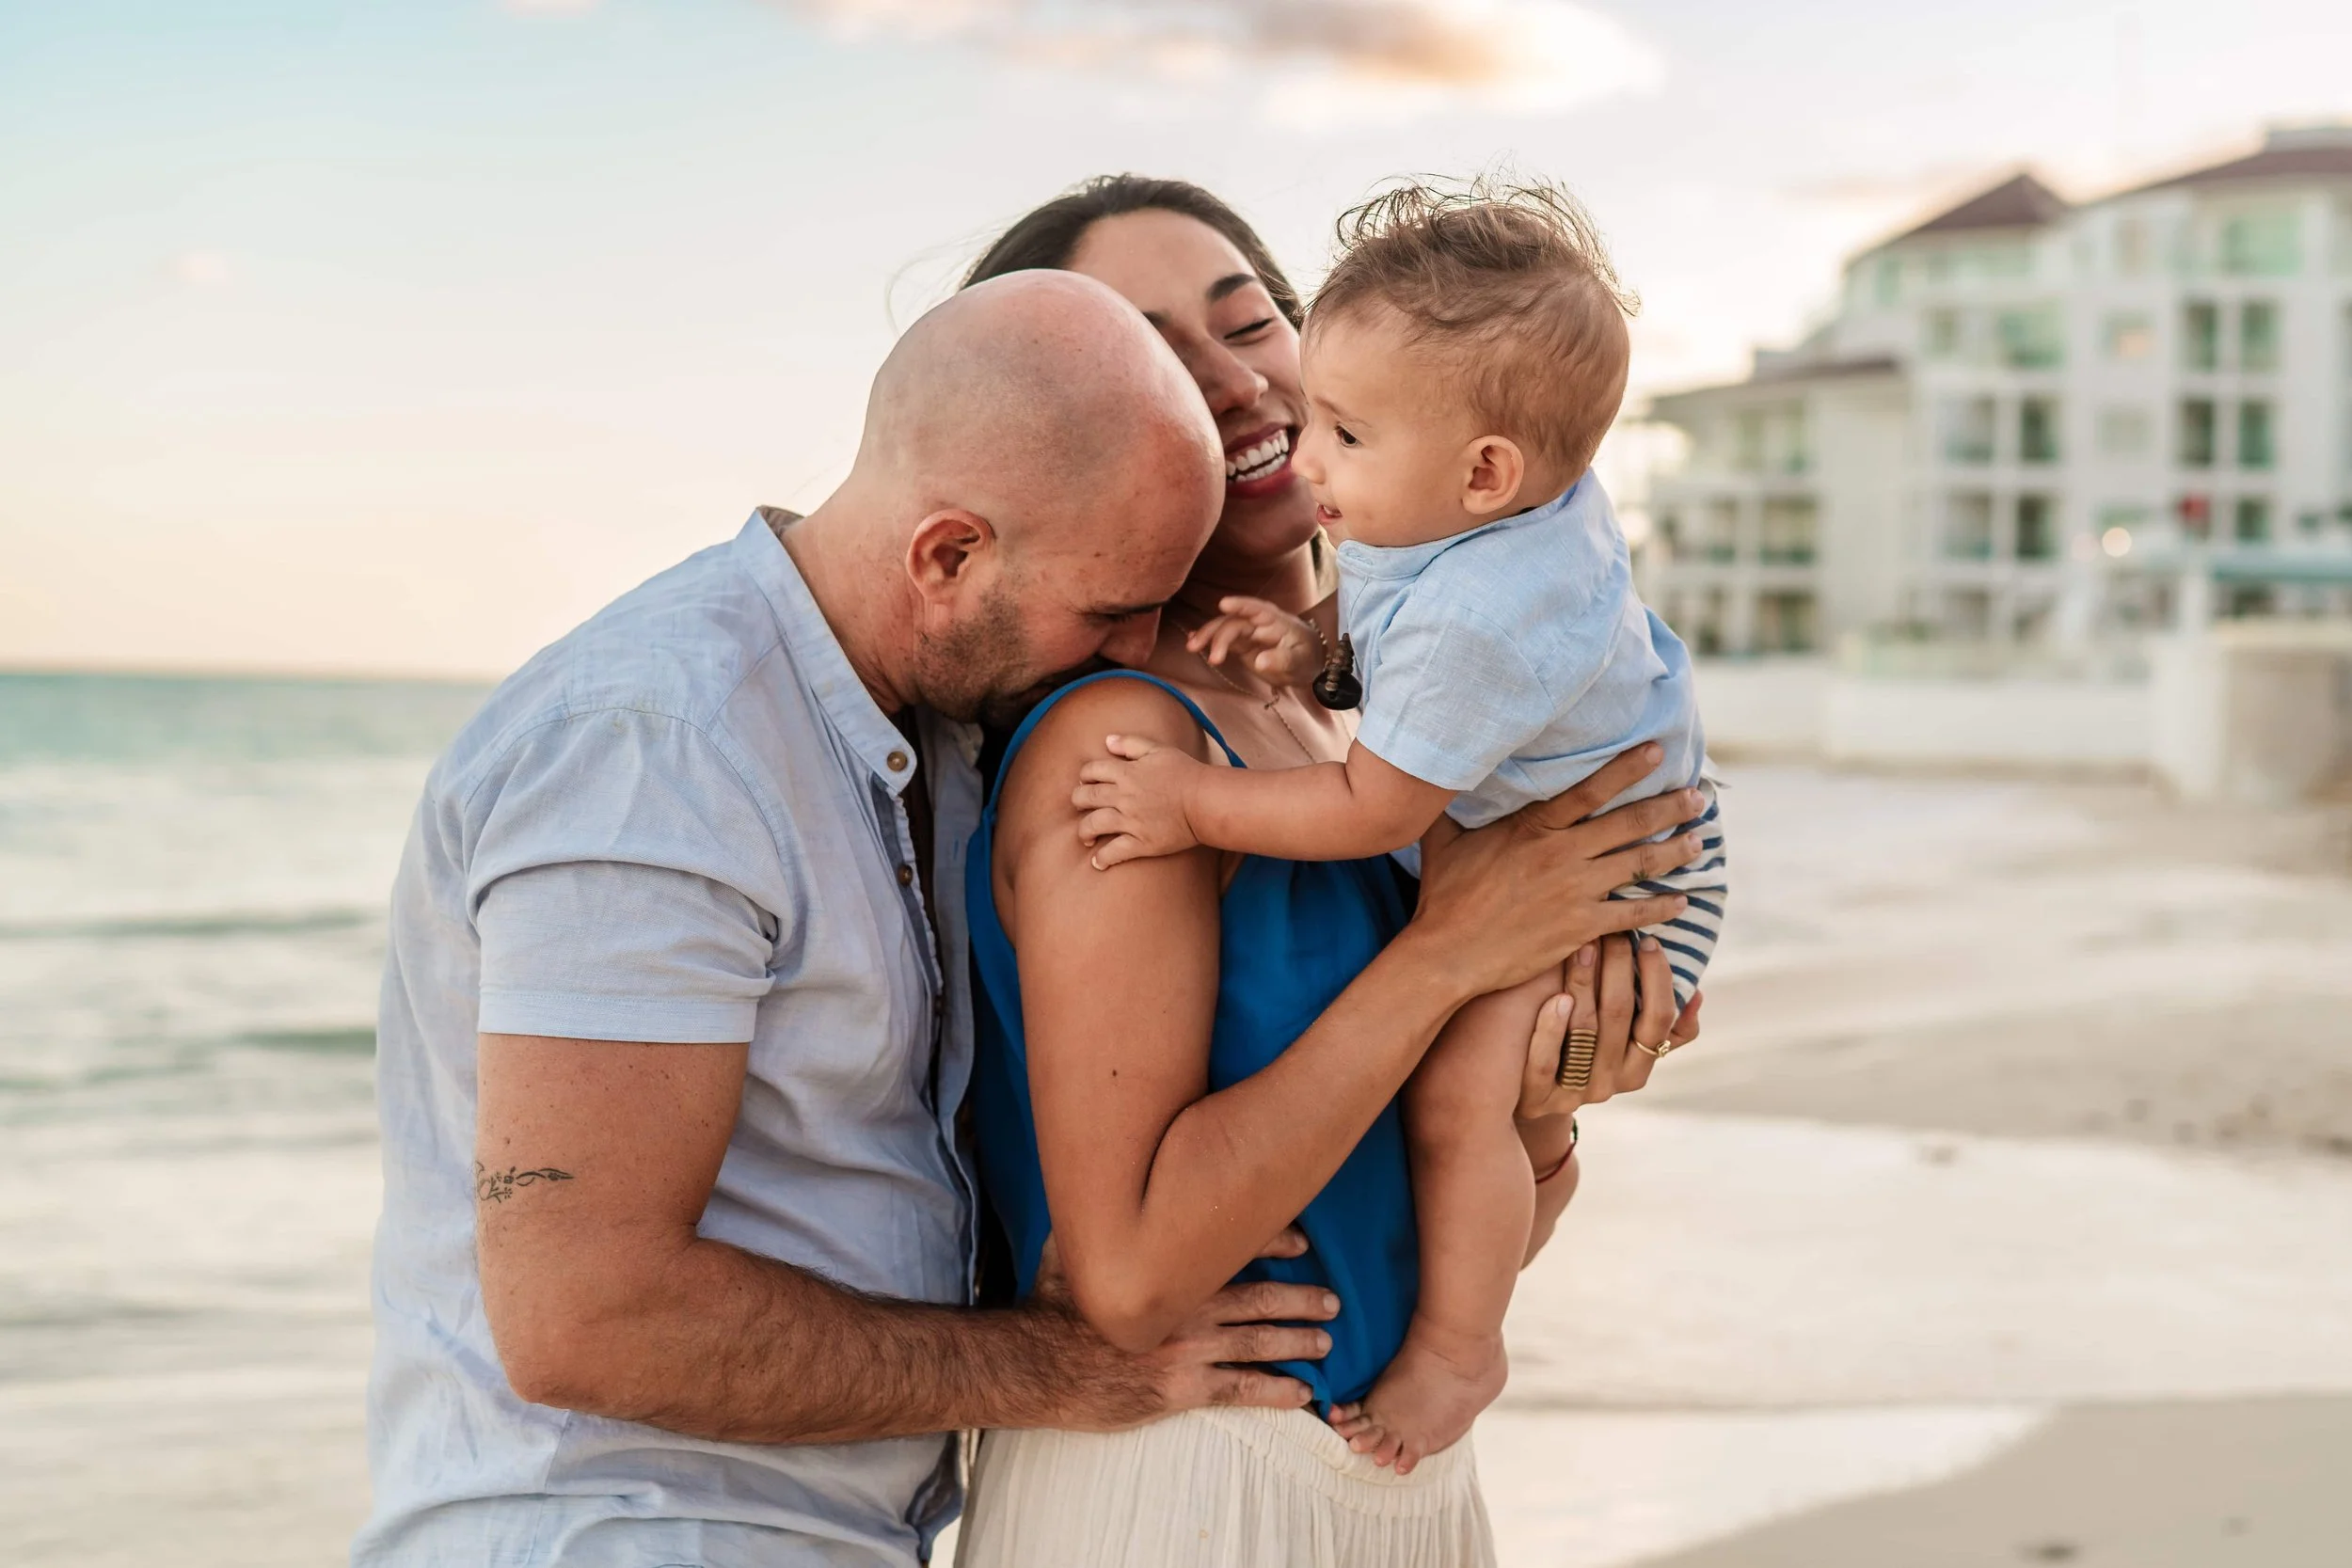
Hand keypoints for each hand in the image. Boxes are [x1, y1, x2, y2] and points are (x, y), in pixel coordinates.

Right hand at [1034, 1227, 1337, 1429]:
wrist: (1037, 1364)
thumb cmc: (1050, 1305)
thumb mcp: (1069, 1248)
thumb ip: (1095, 1221)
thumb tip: (1093, 1185)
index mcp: (1168, 1268)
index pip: (1234, 1247)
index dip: (1275, 1243)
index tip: (1303, 1245)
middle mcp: (1187, 1305)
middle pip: (1260, 1297)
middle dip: (1301, 1297)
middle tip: (1332, 1300)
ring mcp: (1187, 1349)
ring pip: (1259, 1342)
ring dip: (1298, 1340)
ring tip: (1326, 1341)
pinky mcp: (1180, 1389)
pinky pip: (1240, 1390)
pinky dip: (1276, 1391)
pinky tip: (1301, 1393)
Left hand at [1073, 735, 1207, 869]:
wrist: (1205, 801)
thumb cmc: (1186, 773)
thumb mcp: (1159, 750)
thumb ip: (1131, 744)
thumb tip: (1107, 741)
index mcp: (1127, 772)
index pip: (1091, 771)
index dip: (1084, 776)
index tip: (1086, 782)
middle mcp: (1124, 796)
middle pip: (1086, 797)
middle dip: (1078, 801)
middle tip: (1080, 806)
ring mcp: (1131, 821)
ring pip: (1093, 824)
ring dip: (1084, 831)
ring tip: (1085, 837)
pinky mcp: (1141, 842)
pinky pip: (1114, 852)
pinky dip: (1102, 858)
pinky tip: (1097, 862)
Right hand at [1185, 595, 1322, 690]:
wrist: (1306, 664)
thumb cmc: (1306, 658)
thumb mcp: (1300, 661)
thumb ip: (1282, 660)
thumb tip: (1260, 661)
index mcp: (1275, 621)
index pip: (1257, 609)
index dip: (1241, 605)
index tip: (1224, 604)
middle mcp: (1258, 623)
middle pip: (1234, 622)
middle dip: (1219, 635)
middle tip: (1212, 657)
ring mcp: (1248, 632)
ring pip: (1224, 629)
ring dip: (1208, 636)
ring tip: (1192, 648)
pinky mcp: (1241, 644)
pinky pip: (1222, 639)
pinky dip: (1208, 640)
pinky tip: (1192, 641)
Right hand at [1412, 744, 1702, 998]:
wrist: (1448, 953)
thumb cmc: (1443, 896)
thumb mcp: (1443, 840)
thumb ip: (1449, 805)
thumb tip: (1438, 774)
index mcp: (1533, 827)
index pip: (1590, 789)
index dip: (1628, 768)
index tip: (1659, 752)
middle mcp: (1561, 854)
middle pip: (1628, 824)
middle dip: (1669, 808)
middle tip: (1699, 798)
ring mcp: (1575, 891)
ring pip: (1638, 865)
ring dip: (1674, 853)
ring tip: (1699, 842)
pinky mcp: (1580, 927)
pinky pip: (1632, 913)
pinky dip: (1660, 907)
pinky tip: (1681, 902)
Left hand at [1515, 934, 1702, 1122]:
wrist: (1522, 1089)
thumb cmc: (1578, 1047)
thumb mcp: (1621, 1039)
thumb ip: (1660, 1022)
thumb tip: (1696, 993)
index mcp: (1637, 1069)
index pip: (1659, 1020)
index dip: (1657, 979)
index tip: (1648, 940)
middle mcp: (1610, 1085)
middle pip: (1620, 1017)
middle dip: (1618, 968)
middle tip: (1611, 932)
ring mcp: (1573, 1094)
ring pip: (1584, 1032)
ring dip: (1585, 983)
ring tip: (1583, 947)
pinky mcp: (1537, 1099)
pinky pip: (1546, 1063)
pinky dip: (1552, 1028)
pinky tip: (1556, 997)